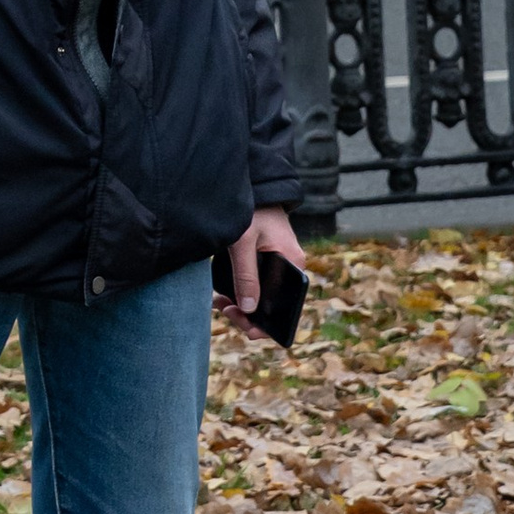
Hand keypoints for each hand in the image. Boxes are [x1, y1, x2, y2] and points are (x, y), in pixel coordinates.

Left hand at [217, 205, 303, 336]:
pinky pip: (256, 283)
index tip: (245, 328)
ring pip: (262, 295)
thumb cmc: (249, 209)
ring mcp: (278, 264)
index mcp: (293, 264)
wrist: (253, 185)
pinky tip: (223, 294)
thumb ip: (246, 275)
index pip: (287, 306)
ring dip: (242, 303)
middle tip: (224, 309)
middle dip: (248, 313)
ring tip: (220, 303)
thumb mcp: (242, 242)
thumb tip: (249, 309)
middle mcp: (289, 266)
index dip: (268, 324)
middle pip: (273, 304)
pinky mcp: (265, 259)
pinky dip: (241, 291)